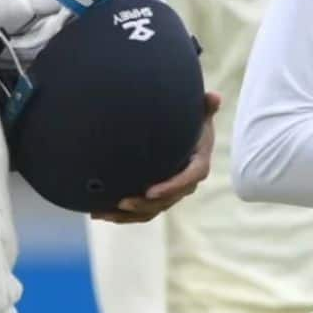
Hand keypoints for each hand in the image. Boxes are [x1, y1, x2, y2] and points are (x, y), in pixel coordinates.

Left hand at [94, 92, 220, 223]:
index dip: (170, 188)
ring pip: (149, 211)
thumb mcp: (201, 114)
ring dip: (126, 215)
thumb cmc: (193, 123)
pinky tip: (97, 212)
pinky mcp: (155, 198)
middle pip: (165, 201)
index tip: (150, 191)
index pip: (186, 180)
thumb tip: (214, 97)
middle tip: (121, 202)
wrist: (186, 136)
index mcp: (198, 166)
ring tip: (103, 212)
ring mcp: (169, 194)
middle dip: (143, 205)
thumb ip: (206, 106)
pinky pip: (139, 211)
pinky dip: (120, 215)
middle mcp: (185, 185)